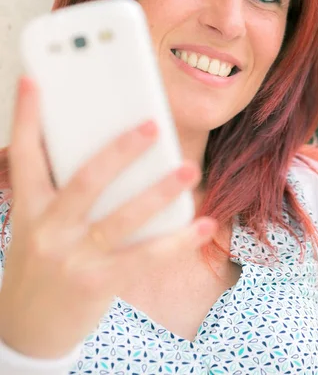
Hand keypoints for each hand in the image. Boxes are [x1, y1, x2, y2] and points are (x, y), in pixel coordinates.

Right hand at [0, 77, 216, 358]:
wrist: (28, 325)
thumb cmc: (40, 260)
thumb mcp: (37, 221)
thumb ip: (61, 186)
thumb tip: (99, 146)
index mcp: (30, 207)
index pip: (24, 154)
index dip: (27, 116)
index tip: (34, 80)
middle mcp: (49, 230)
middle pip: (86, 181)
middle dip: (120, 151)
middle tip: (152, 125)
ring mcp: (75, 258)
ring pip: (122, 219)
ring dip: (159, 192)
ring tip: (189, 170)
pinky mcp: (100, 283)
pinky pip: (146, 258)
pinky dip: (178, 241)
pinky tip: (205, 225)